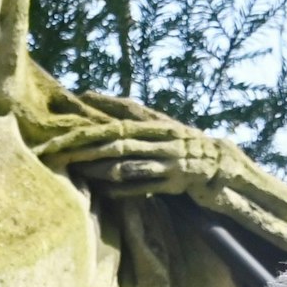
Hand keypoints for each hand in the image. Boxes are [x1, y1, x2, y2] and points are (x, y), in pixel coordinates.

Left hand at [44, 122, 223, 198]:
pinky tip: (105, 190)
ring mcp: (169, 163)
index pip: (127, 113)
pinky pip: (145, 188)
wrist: (221, 164)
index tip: (77, 105)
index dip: (103, 107)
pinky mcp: (175, 184)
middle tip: (65, 146)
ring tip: (79, 167)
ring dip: (103, 168)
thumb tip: (93, 96)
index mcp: (160, 124)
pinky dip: (124, 189)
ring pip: (130, 165)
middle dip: (91, 144)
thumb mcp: (162, 126)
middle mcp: (164, 141)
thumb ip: (134, 115)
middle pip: (121, 140)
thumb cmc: (183, 144)